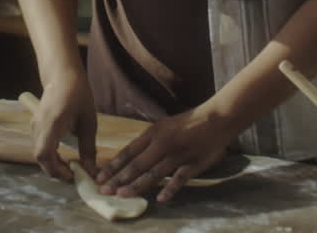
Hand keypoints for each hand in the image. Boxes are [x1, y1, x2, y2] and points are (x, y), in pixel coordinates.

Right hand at [30, 70, 97, 181]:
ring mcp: (34, 125)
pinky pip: (39, 145)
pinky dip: (49, 155)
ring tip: (70, 166)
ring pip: (38, 152)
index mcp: (53, 123)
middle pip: (39, 157)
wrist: (61, 74)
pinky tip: (63, 155)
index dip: (55, 169)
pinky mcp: (35, 125)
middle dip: (55, 170)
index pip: (44, 154)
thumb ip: (88, 147)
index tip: (71, 175)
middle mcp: (39, 126)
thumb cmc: (78, 93)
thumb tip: (91, 171)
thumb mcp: (88, 121)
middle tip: (73, 174)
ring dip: (52, 163)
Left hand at [96, 105, 238, 202]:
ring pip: (155, 172)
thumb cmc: (187, 124)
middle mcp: (163, 143)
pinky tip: (160, 199)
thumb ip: (147, 143)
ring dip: (137, 185)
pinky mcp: (194, 163)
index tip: (99, 177)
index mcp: (154, 133)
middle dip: (119, 178)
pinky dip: (171, 188)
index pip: (129, 151)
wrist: (217, 118)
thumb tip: (128, 160)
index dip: (114, 165)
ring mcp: (178, 154)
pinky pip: (181, 178)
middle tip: (104, 190)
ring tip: (122, 195)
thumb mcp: (163, 127)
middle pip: (138, 164)